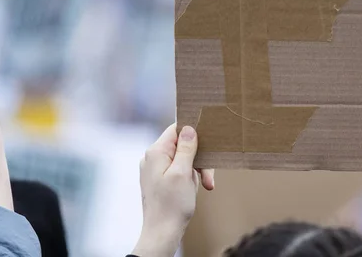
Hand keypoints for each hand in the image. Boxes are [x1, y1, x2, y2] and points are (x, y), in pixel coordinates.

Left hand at [132, 124, 213, 256]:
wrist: (162, 233)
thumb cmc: (172, 205)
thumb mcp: (183, 173)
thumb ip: (186, 148)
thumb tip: (189, 128)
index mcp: (156, 152)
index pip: (176, 129)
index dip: (193, 133)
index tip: (208, 141)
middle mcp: (153, 157)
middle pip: (182, 145)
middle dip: (199, 158)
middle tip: (208, 177)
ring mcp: (155, 169)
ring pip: (183, 158)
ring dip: (196, 170)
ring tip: (204, 185)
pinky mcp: (159, 179)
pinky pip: (179, 169)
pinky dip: (190, 177)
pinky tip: (194, 189)